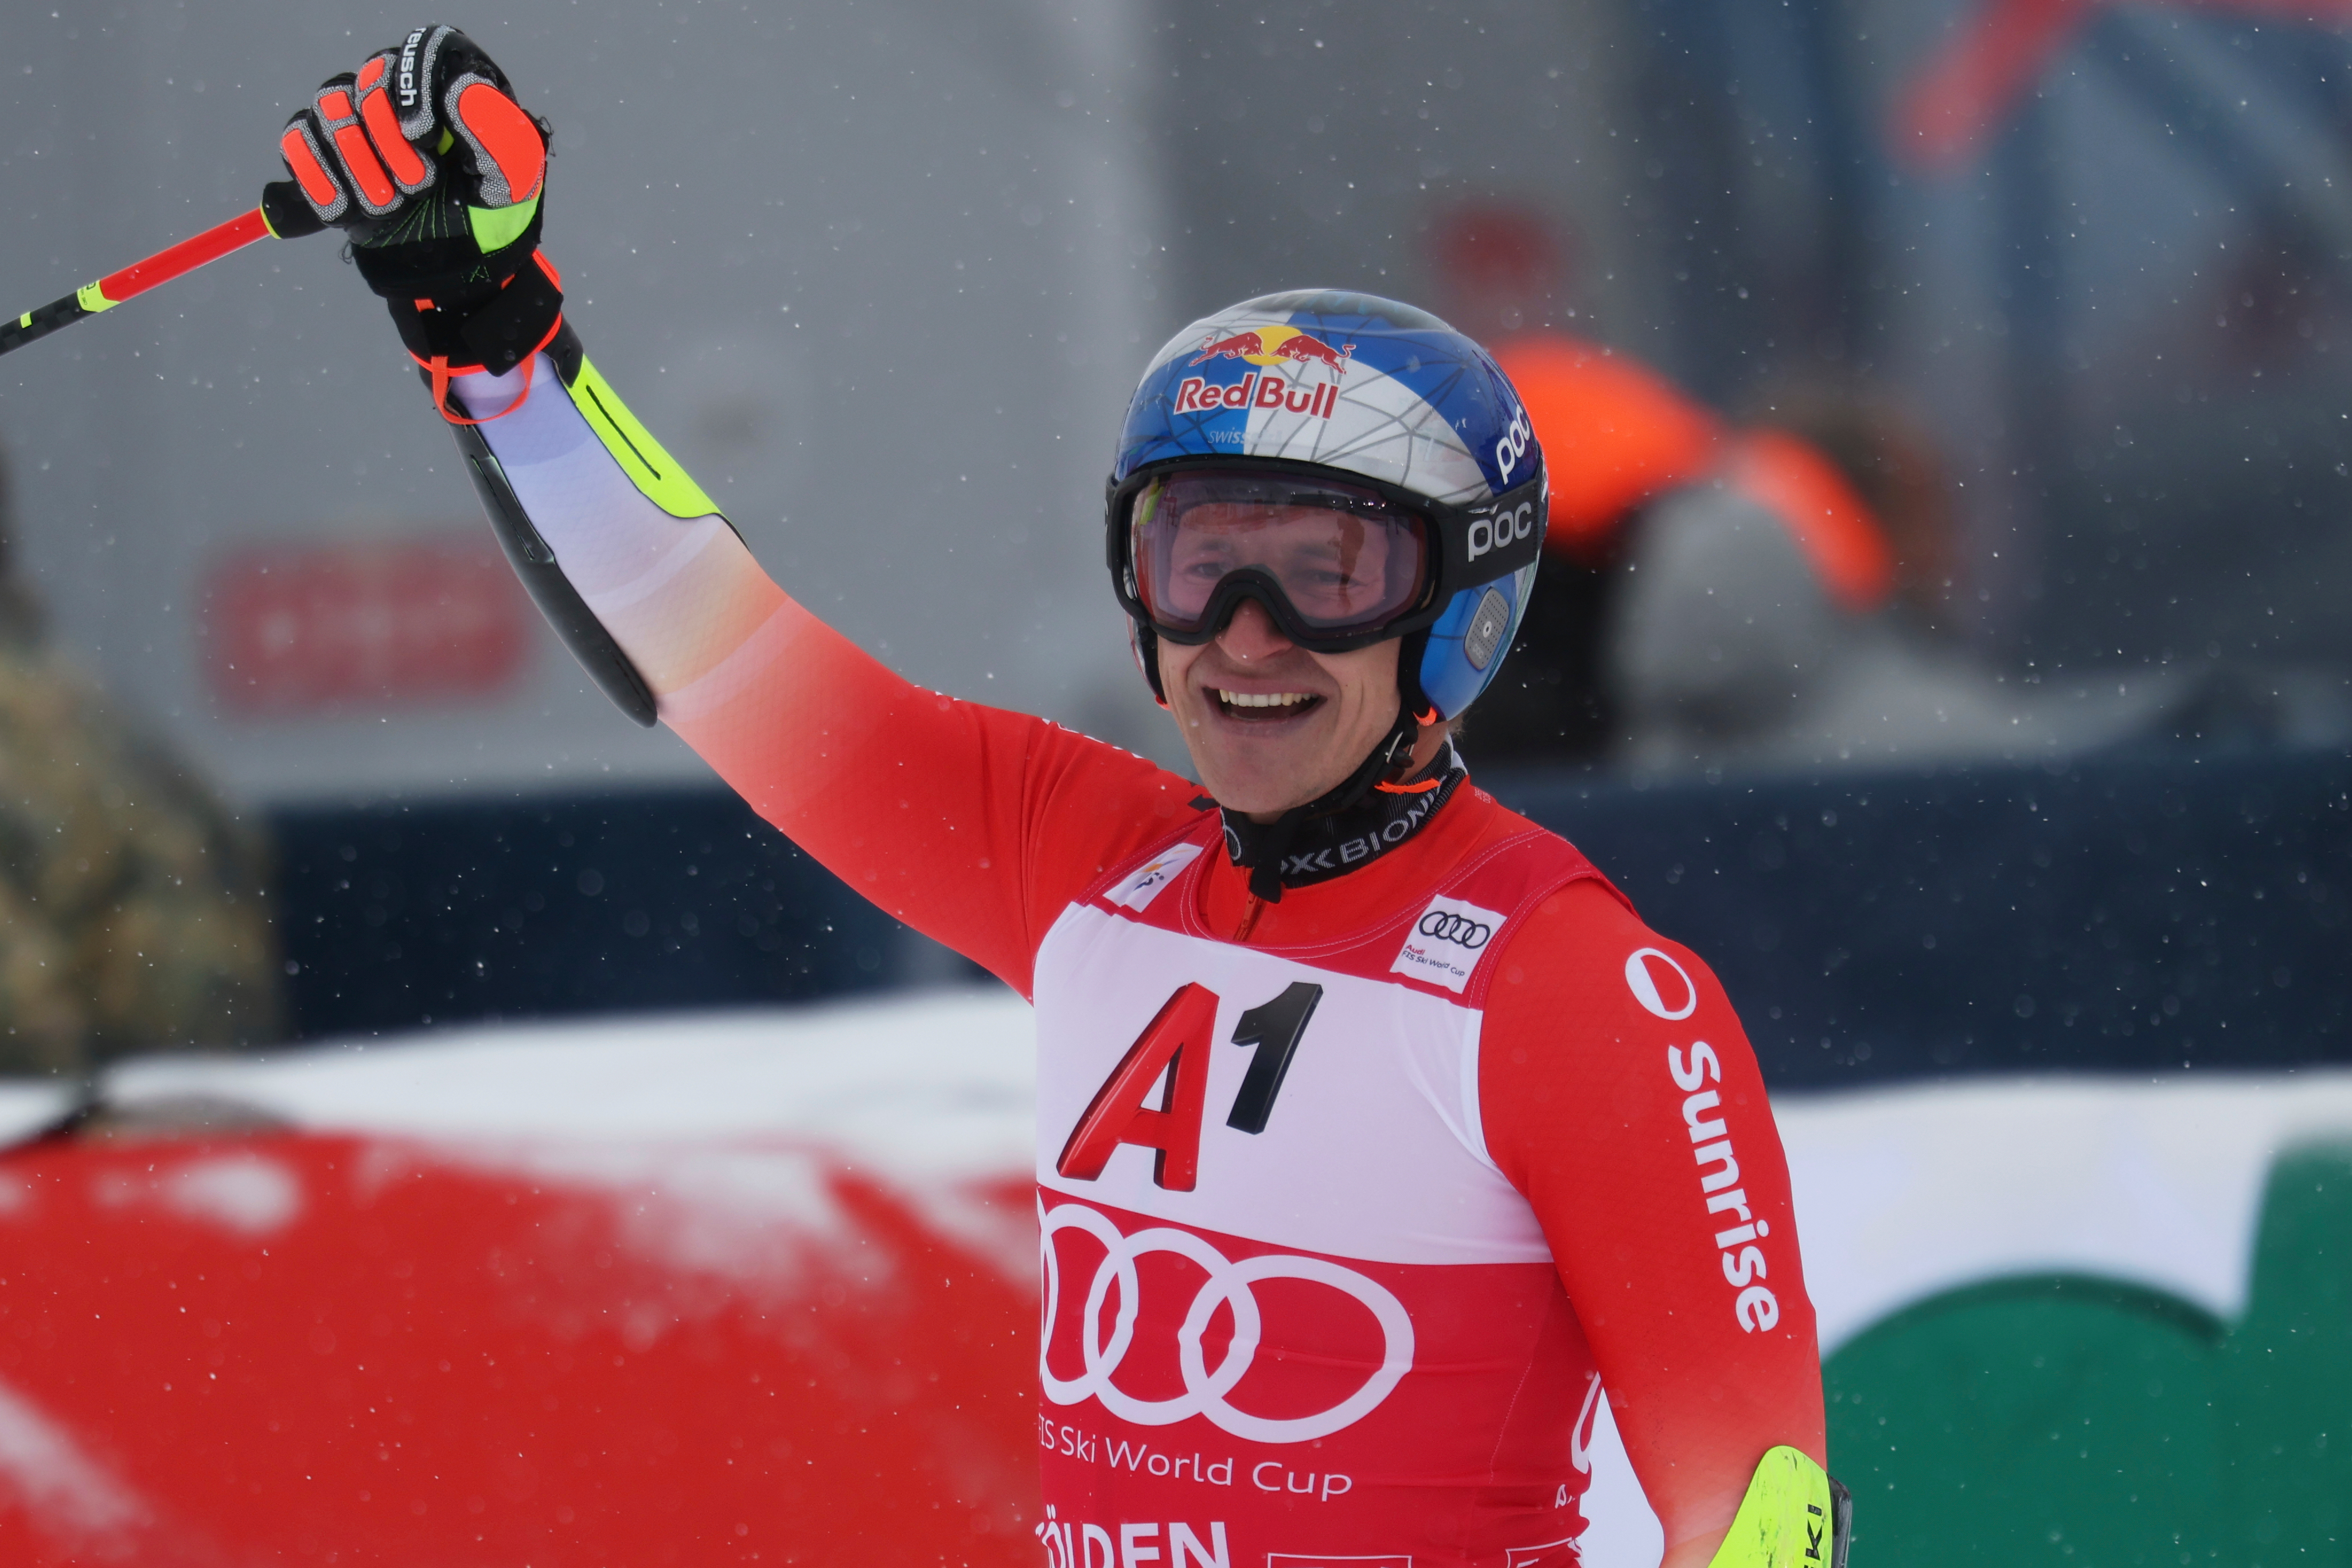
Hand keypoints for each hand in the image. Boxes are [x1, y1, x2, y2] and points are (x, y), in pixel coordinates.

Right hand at [273, 25, 559, 378]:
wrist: (458, 259)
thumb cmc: (492, 211)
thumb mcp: (513, 177)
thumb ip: (495, 131)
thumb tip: (458, 89)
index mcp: (448, 83)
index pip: (419, 54)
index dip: (413, 90)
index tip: (423, 135)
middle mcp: (398, 89)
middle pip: (366, 83)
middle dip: (389, 144)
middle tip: (420, 187)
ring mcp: (357, 116)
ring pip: (327, 108)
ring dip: (356, 165)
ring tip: (389, 206)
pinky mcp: (325, 148)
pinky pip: (296, 139)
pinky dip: (316, 175)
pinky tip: (347, 209)